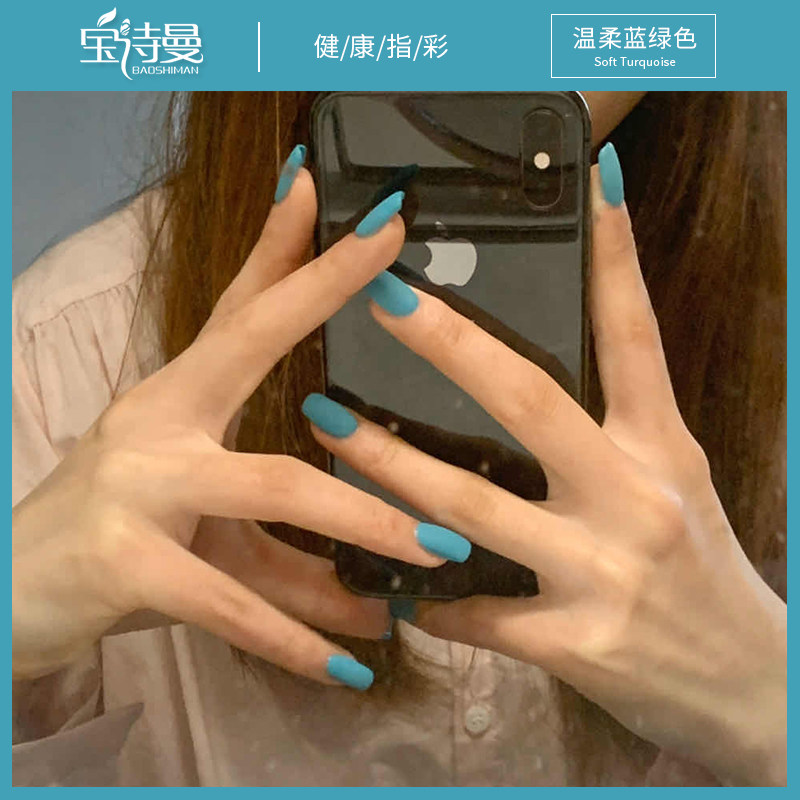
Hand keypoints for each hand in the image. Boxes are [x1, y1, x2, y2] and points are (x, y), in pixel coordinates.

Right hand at [12, 151, 470, 690]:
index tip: (335, 192)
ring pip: (274, 485)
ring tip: (437, 552)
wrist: (10, 592)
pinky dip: (294, 638)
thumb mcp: (213, 532)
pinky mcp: (124, 561)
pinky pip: (229, 601)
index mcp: (180, 398)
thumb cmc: (121, 537)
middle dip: (321, 286)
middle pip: (248, 339)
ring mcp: (138, 485)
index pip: (241, 308)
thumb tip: (382, 598)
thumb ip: (297, 557)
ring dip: (365, 521)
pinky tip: (349, 666)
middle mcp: (158, 421)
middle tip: (394, 245)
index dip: (288, 245)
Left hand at [303, 147, 786, 781]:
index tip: (586, 184)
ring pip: (472, 506)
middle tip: (380, 296)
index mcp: (661, 447)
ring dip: (391, 464)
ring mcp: (602, 571)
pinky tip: (381, 583)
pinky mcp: (574, 644)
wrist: (751, 684)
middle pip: (531, 401)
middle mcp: (634, 496)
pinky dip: (424, 596)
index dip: (615, 255)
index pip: (636, 335)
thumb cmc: (706, 571)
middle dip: (450, 345)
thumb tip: (543, 377)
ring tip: (327, 420)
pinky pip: (474, 612)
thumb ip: (615, 431)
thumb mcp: (675, 482)